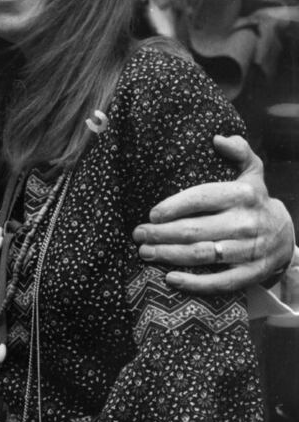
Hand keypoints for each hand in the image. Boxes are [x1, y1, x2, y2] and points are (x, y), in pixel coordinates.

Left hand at [132, 135, 294, 293]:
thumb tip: (217, 138)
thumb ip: (238, 151)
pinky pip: (219, 282)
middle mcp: (246, 223)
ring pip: (202, 255)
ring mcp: (249, 251)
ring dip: (169, 255)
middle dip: (161, 234)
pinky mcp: (251, 274)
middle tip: (138, 235)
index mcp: (243, 195)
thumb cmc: (254, 201)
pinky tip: (169, 278)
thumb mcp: (252, 172)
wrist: (286, 235)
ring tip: (145, 252)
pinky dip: (193, 283)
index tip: (152, 214)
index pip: (202, 198)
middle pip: (195, 230)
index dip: (174, 206)